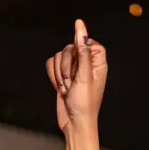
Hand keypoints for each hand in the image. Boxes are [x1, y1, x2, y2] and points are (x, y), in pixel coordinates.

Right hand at [46, 19, 106, 133]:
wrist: (73, 123)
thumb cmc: (85, 103)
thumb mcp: (84, 75)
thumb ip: (82, 49)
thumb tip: (80, 26)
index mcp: (97, 62)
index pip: (87, 41)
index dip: (80, 51)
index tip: (79, 64)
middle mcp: (85, 63)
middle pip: (69, 48)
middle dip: (66, 67)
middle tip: (72, 83)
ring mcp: (72, 69)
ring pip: (58, 56)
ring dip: (59, 75)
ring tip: (67, 89)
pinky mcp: (61, 75)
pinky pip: (51, 65)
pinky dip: (53, 77)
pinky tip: (61, 89)